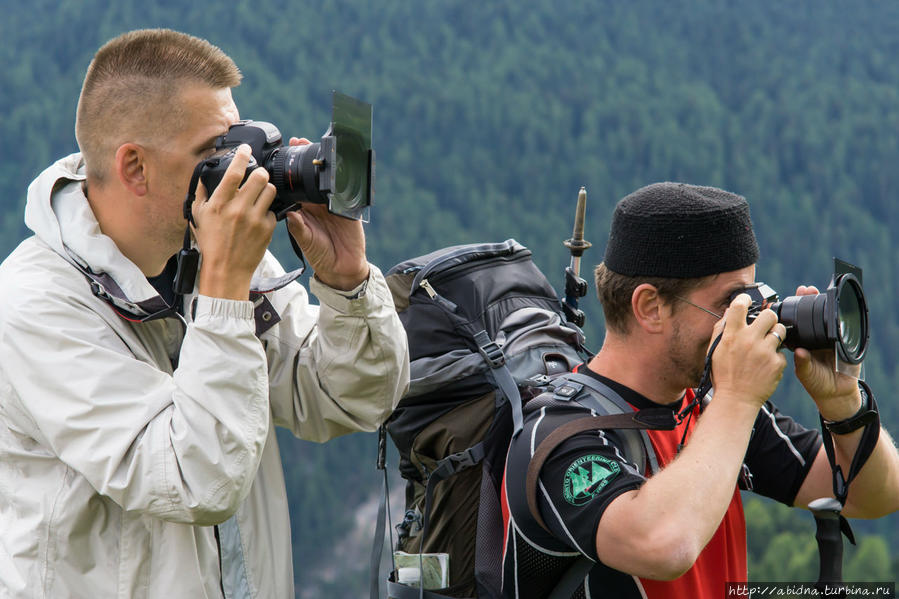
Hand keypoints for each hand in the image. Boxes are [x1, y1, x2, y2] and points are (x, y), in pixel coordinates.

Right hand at [192, 144, 276, 299]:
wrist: (226, 269)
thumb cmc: (211, 243)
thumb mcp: (198, 215)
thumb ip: (201, 192)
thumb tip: (205, 174)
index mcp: (219, 203)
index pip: (234, 172)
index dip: (242, 155)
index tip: (246, 148)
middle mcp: (238, 209)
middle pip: (260, 176)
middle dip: (259, 172)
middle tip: (257, 175)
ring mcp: (255, 219)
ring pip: (270, 190)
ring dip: (266, 188)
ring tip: (260, 193)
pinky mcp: (267, 229)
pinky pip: (273, 210)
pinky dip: (267, 210)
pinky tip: (259, 215)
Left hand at [283, 137, 369, 290]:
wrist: (341, 267)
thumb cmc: (319, 254)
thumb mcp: (305, 240)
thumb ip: (298, 226)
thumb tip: (288, 212)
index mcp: (304, 208)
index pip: (296, 184)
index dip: (290, 170)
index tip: (284, 153)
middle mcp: (318, 203)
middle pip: (313, 176)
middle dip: (307, 159)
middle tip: (299, 141)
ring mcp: (335, 204)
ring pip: (330, 180)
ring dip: (325, 165)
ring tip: (318, 149)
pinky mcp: (351, 208)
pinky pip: (349, 192)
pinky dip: (346, 181)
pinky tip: (340, 170)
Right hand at [710, 294, 787, 408]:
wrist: (736, 400)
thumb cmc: (723, 374)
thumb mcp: (715, 350)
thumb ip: (721, 329)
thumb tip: (730, 312)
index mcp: (731, 335)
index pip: (739, 305)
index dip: (744, 299)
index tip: (747, 300)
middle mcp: (749, 340)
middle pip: (769, 314)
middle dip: (768, 318)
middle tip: (765, 325)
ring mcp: (765, 351)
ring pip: (780, 330)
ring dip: (775, 334)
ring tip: (768, 344)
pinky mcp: (777, 363)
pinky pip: (781, 351)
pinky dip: (775, 356)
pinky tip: (766, 364)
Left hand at [791, 285, 862, 419]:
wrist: (836, 393)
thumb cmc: (817, 383)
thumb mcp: (806, 373)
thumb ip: (803, 363)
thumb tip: (799, 351)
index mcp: (803, 342)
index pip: (797, 322)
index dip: (794, 310)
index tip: (789, 299)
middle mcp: (815, 337)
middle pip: (811, 314)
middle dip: (808, 300)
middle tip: (805, 289)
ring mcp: (830, 338)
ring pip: (826, 317)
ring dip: (823, 303)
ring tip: (815, 291)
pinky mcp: (845, 341)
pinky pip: (844, 327)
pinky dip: (841, 317)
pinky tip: (838, 308)